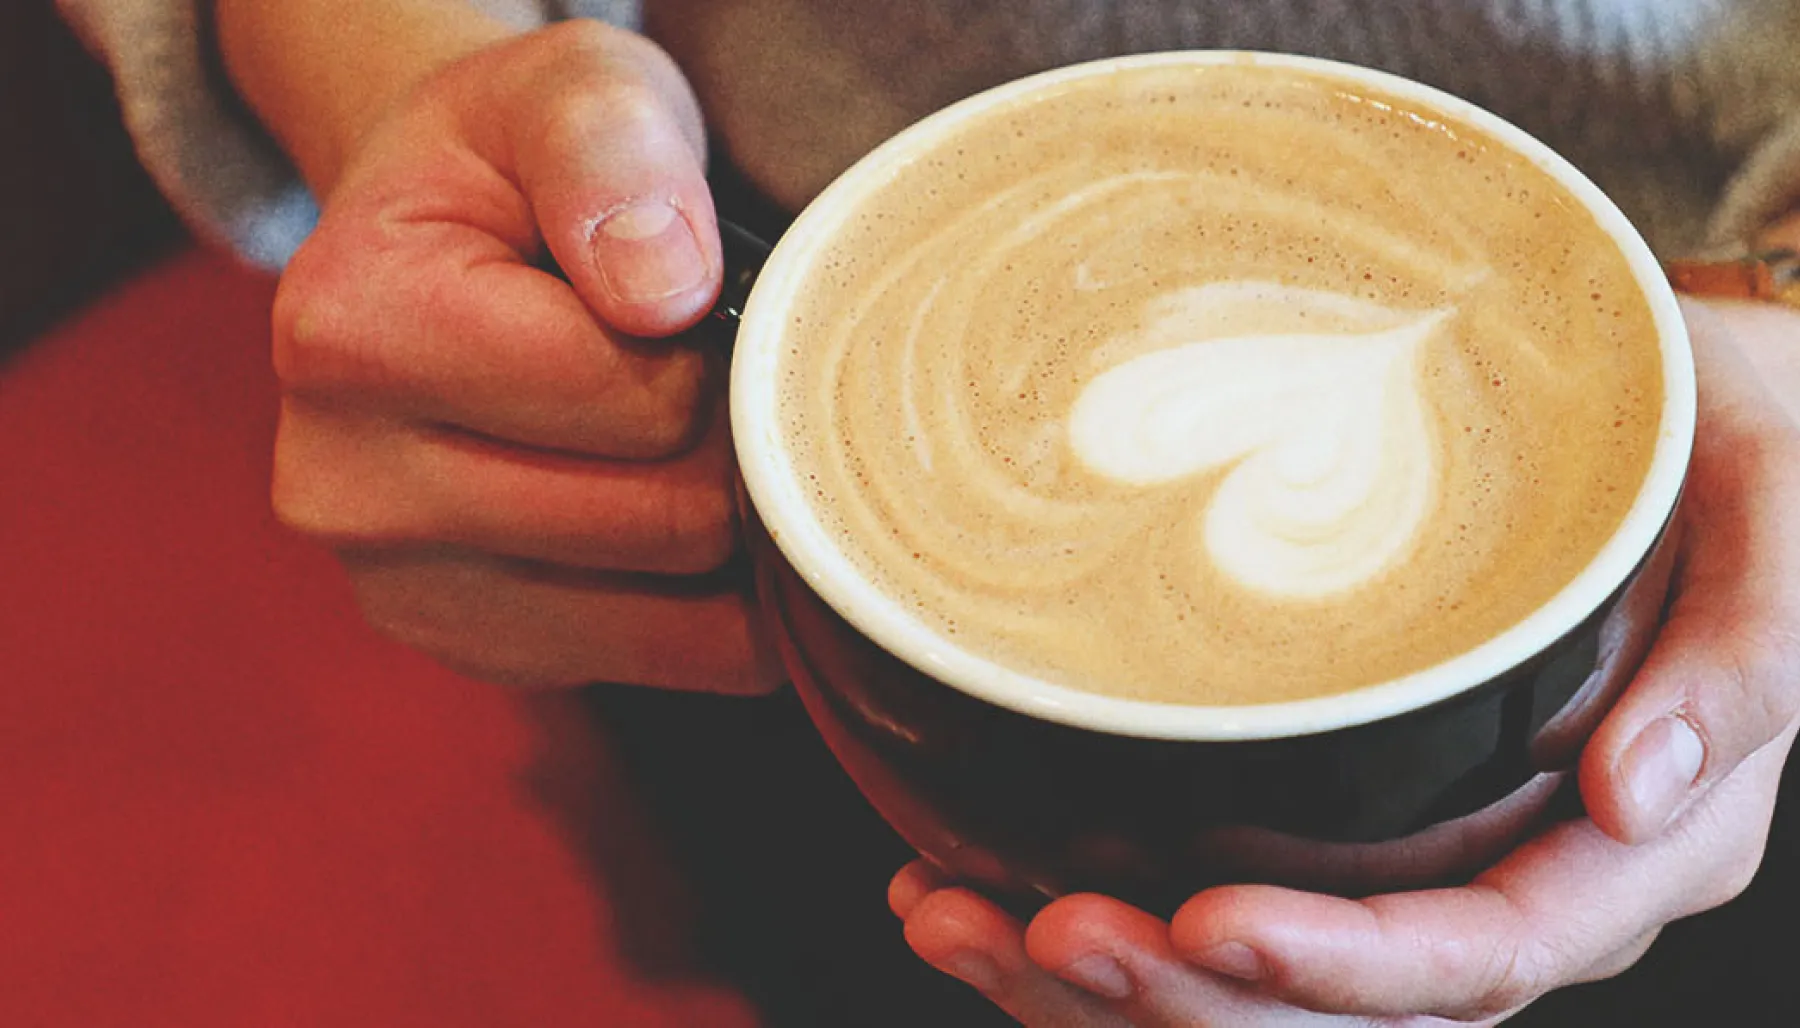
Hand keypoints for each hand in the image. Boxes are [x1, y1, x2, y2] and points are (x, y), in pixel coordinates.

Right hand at [258, 19, 776, 691]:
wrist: (439, 246)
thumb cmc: (523, 165)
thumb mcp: (572, 91)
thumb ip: (615, 153)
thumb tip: (661, 295)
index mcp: (349, 335)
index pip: (643, 398)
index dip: (706, 344)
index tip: (674, 295)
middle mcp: (342, 491)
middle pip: (666, 520)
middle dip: (726, 442)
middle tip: (699, 368)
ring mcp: (401, 594)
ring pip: (675, 617)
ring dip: (726, 530)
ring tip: (682, 434)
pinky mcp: (474, 654)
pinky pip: (666, 662)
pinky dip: (711, 601)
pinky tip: (675, 511)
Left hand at [893, 299, 1799, 1024]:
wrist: (1692, 423)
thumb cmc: (1733, 456)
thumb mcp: (1776, 523)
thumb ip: (1739, 665)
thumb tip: (1639, 794)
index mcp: (1633, 846)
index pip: (1478, 953)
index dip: (1344, 963)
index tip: (1207, 920)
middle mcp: (1519, 880)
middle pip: (1340, 1010)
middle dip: (1179, 994)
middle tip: (1034, 928)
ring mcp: (1423, 859)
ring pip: (1256, 989)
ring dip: (1100, 980)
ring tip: (951, 920)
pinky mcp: (1348, 816)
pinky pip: (1219, 910)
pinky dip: (1090, 911)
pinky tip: (966, 883)